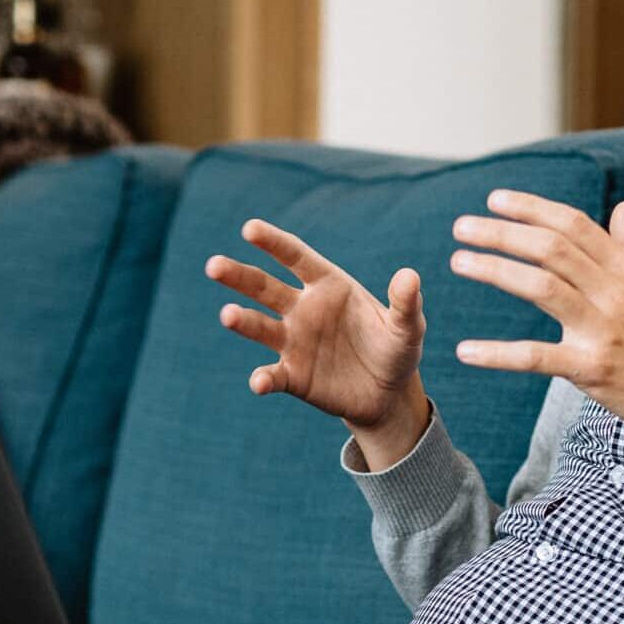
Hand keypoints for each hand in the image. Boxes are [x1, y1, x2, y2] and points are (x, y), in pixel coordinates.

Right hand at [207, 220, 430, 459]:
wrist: (388, 395)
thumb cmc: (396, 350)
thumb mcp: (407, 327)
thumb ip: (405, 302)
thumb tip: (409, 276)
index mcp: (328, 286)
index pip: (296, 257)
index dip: (274, 243)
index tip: (249, 228)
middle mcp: (303, 309)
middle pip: (264, 287)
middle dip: (239, 276)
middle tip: (213, 266)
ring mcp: (294, 342)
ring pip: (260, 326)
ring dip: (242, 321)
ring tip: (227, 316)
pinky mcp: (293, 376)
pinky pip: (272, 374)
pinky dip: (263, 379)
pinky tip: (259, 382)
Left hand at [447, 190, 623, 449]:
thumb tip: (621, 208)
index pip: (574, 225)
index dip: (532, 208)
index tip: (496, 200)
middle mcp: (614, 292)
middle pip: (550, 249)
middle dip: (502, 232)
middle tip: (462, 226)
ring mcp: (602, 329)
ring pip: (540, 287)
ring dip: (495, 270)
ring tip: (459, 262)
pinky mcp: (591, 368)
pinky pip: (537, 356)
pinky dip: (499, 353)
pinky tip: (467, 351)